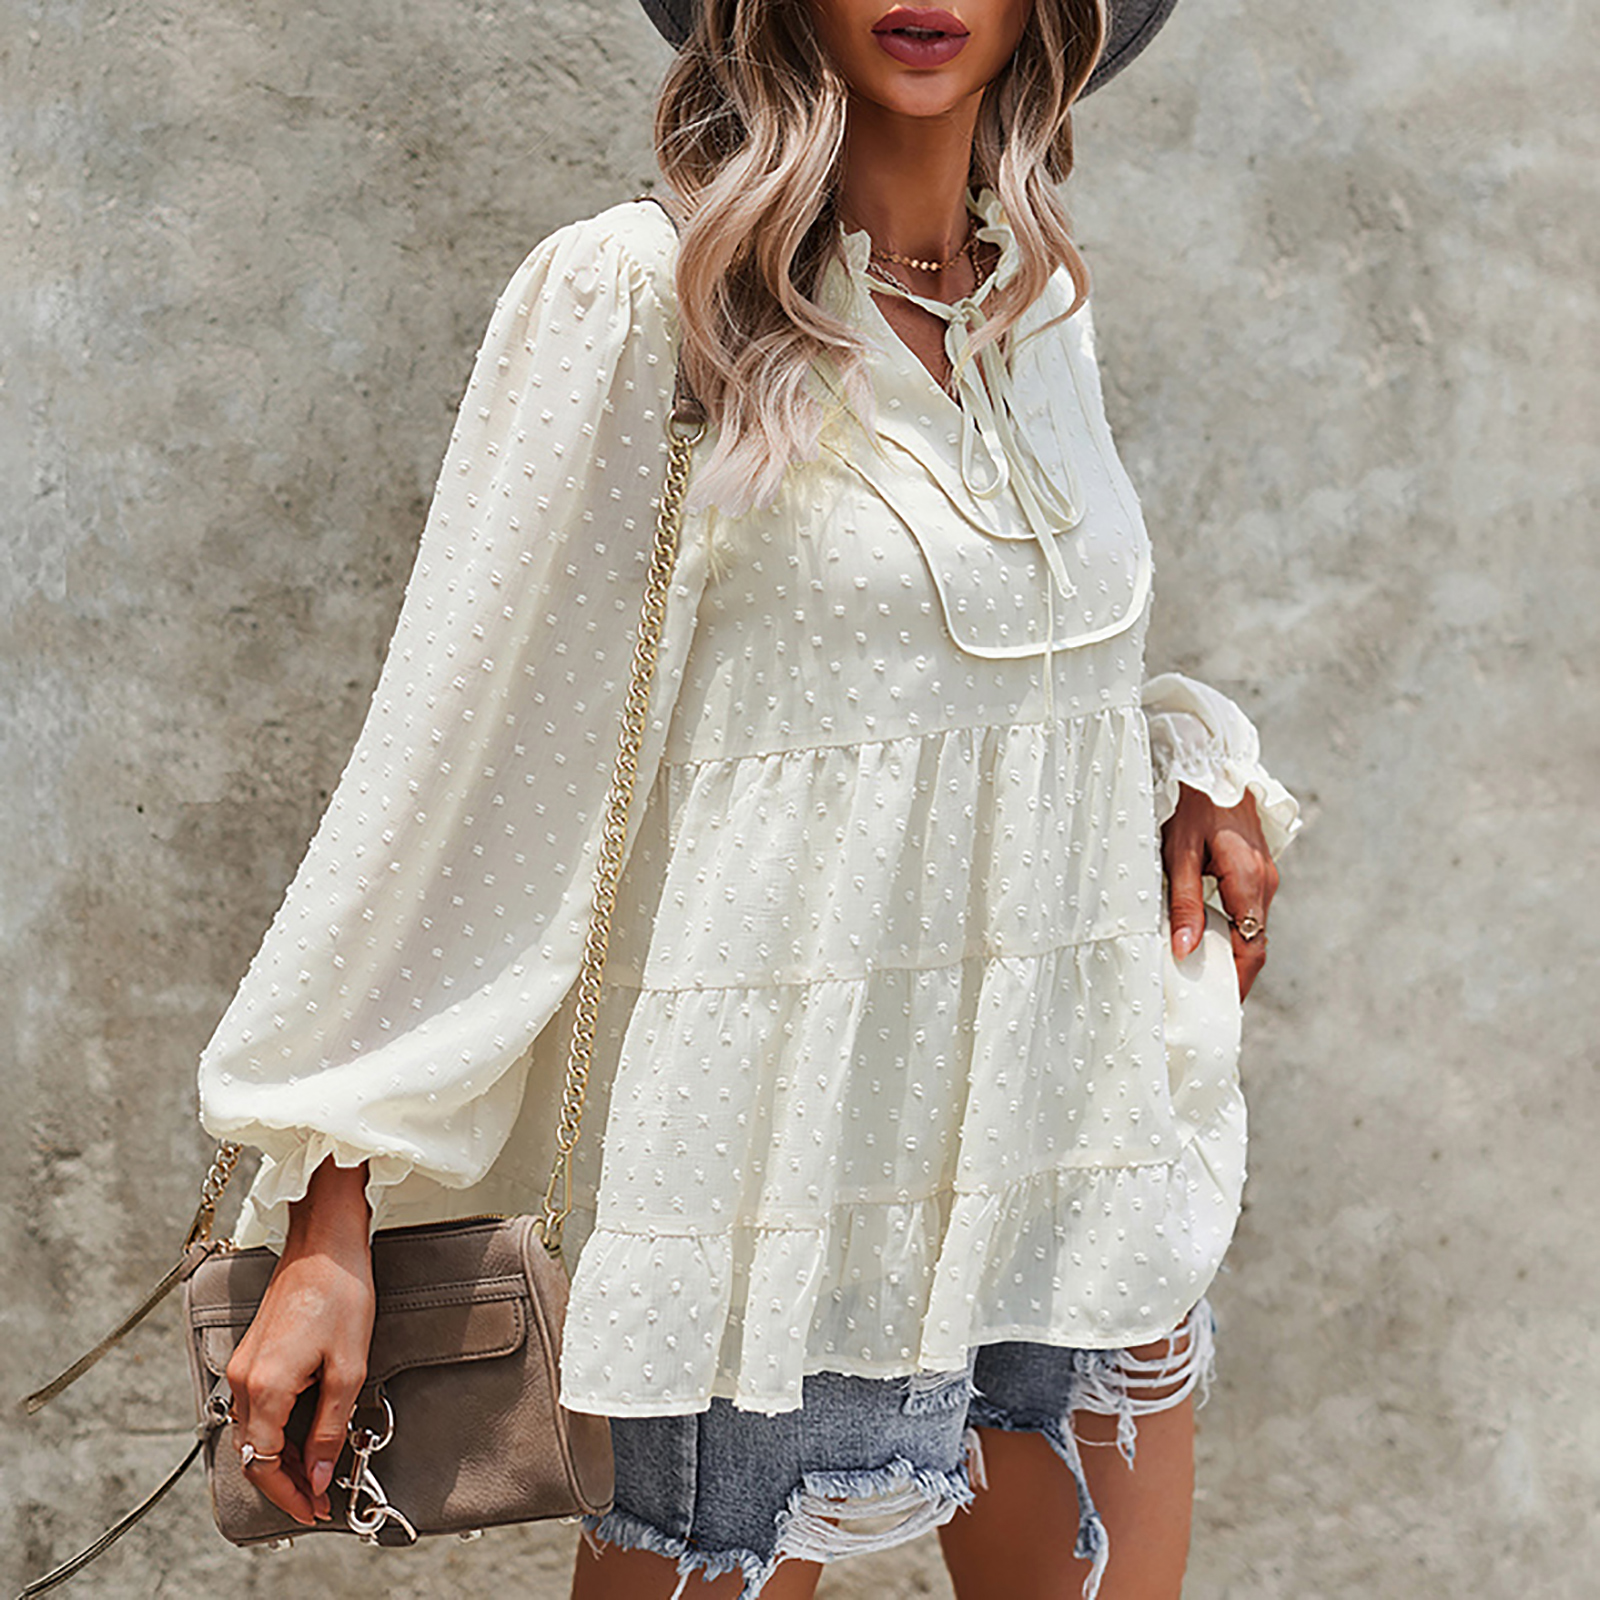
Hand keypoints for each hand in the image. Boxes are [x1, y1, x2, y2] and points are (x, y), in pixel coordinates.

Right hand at [224, 1158, 374, 1526]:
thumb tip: (317, 1472)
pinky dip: (272, 1431)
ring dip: (277, 1457)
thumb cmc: (341, 1292)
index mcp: (264, 1386)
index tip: (314, 1508)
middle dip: (283, 1482)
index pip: (264, 1464)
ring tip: (313, 1471)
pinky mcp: (250, 1352)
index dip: (289, 1493)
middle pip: (252, 1453)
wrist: (325, 1242)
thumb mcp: (348, 1367)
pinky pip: (252, 1408)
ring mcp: (242, 1364)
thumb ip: (330, 1426)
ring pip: (250, 1432)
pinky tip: (300, 1435)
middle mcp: (242, 1379)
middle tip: (317, 1497)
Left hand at [1162, 783, 1278, 1000]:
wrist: (1207, 764)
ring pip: (1251, 928)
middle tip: (1207, 1002)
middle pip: (1254, 943)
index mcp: (1250, 882)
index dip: (1237, 983)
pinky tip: (1206, 941)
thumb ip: (1184, 903)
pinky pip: (1247, 911)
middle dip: (1234, 975)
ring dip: (1231, 953)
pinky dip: (1231, 932)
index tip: (1219, 1009)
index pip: (1250, 949)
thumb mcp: (1178, 854)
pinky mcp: (1254, 869)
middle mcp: (1265, 883)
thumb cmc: (1189, 805)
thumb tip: (1185, 951)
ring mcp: (1264, 876)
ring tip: (1202, 978)